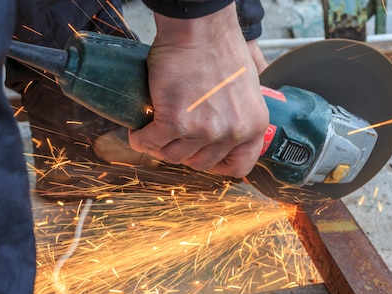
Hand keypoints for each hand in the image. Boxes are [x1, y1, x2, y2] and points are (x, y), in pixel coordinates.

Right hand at [128, 3, 268, 177]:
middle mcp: (233, 132)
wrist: (200, 29)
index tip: (203, 155)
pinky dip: (140, 139)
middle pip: (201, 163)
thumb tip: (229, 130)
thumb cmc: (221, 49)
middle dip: (184, 151)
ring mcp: (204, 130)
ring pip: (173, 156)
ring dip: (160, 146)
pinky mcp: (176, 121)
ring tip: (155, 131)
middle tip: (174, 136)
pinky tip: (139, 130)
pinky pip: (151, 143)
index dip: (217, 165)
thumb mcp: (247, 90)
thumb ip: (240, 116)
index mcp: (253, 126)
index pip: (239, 167)